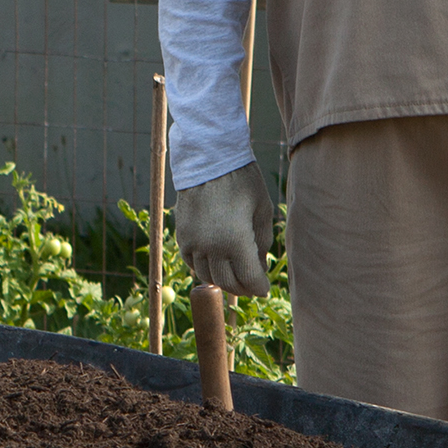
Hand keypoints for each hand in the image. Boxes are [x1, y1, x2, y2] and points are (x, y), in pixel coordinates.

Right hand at [172, 164, 276, 300]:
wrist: (209, 159)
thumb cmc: (242, 182)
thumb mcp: (262, 211)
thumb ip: (262, 244)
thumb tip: (259, 268)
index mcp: (235, 241)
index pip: (249, 280)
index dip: (260, 288)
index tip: (265, 288)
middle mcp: (211, 247)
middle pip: (228, 283)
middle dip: (243, 288)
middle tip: (252, 286)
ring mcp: (193, 243)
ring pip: (207, 277)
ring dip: (223, 280)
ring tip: (235, 275)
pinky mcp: (182, 237)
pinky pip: (192, 263)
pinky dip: (205, 269)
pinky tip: (216, 263)